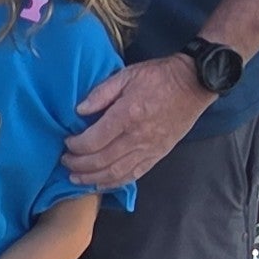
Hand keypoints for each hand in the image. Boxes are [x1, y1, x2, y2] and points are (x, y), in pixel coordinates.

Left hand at [62, 55, 209, 189]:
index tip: (66, 143)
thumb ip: (101, 93)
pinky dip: (115, 182)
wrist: (192, 85)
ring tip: (77, 179)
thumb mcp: (126, 75)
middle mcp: (137, 138)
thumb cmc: (158, 77)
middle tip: (65, 162)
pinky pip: (134, 175)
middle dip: (79, 165)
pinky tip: (102, 183)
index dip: (76, 146)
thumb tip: (79, 110)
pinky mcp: (158, 155)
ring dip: (93, 179)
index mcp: (126, 116)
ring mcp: (149, 149)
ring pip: (116, 173)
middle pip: (102, 161)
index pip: (94, 140)